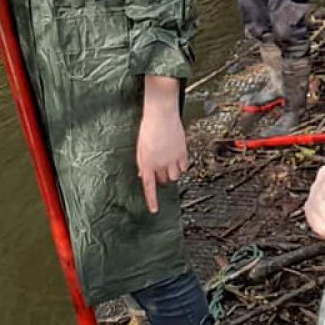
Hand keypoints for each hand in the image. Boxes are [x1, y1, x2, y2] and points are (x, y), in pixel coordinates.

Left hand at [137, 76, 187, 212]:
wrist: (161, 114)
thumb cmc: (148, 128)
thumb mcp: (140, 148)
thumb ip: (142, 163)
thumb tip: (144, 176)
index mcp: (147, 163)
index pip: (149, 187)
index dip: (152, 200)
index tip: (154, 210)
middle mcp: (160, 164)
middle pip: (162, 181)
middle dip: (160, 176)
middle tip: (158, 165)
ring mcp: (173, 159)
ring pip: (175, 175)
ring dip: (171, 171)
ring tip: (168, 159)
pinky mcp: (183, 153)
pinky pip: (184, 166)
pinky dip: (181, 164)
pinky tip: (176, 155)